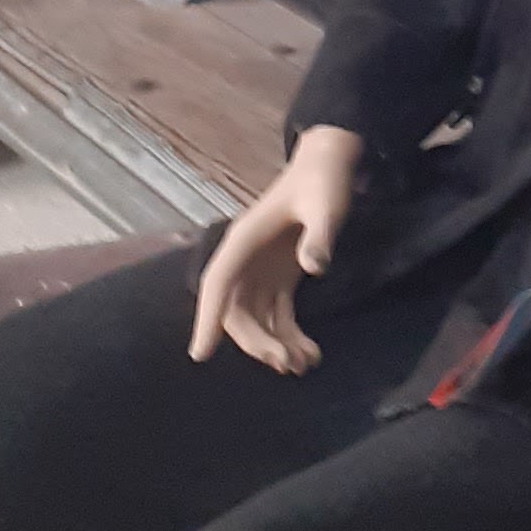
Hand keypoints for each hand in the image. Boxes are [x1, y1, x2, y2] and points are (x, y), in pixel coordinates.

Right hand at [191, 127, 364, 373]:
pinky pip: (276, 315)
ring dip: (273, 345)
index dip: (207, 318)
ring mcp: (261, 270)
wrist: (330, 166)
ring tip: (303, 364)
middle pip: (235, 310)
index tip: (200, 354)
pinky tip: (311, 354)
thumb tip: (314, 267)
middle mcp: (245, 259)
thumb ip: (320, 235)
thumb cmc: (323, 182)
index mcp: (244, 240)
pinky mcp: (279, 277)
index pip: (217, 283)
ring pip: (254, 319)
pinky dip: (289, 337)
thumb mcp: (326, 205)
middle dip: (255, 341)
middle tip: (286, 363)